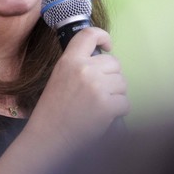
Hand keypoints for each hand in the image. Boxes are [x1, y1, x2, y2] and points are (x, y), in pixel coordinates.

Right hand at [29, 26, 129, 148]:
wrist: (48, 138)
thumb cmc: (53, 112)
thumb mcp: (59, 78)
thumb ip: (78, 66)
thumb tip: (104, 63)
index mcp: (68, 61)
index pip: (89, 35)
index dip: (103, 36)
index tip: (108, 46)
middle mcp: (83, 70)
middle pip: (114, 63)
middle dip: (112, 77)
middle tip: (98, 93)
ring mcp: (96, 87)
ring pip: (123, 83)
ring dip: (116, 95)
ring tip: (98, 106)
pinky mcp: (106, 105)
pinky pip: (125, 102)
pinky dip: (118, 111)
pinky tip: (103, 117)